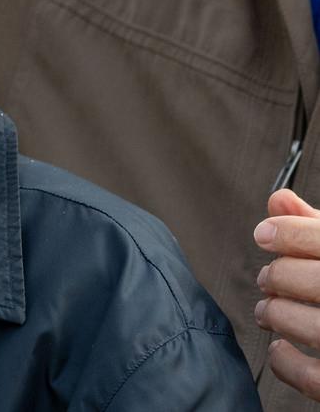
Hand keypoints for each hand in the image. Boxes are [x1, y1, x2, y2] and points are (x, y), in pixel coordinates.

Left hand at [255, 189, 319, 398]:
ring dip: (278, 315)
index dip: (290, 232)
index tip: (264, 234)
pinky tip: (281, 348)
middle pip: (316, 281)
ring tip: (268, 310)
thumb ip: (318, 228)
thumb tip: (279, 200)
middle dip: (279, 276)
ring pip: (314, 328)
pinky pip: (317, 378)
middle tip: (267, 279)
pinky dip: (286, 363)